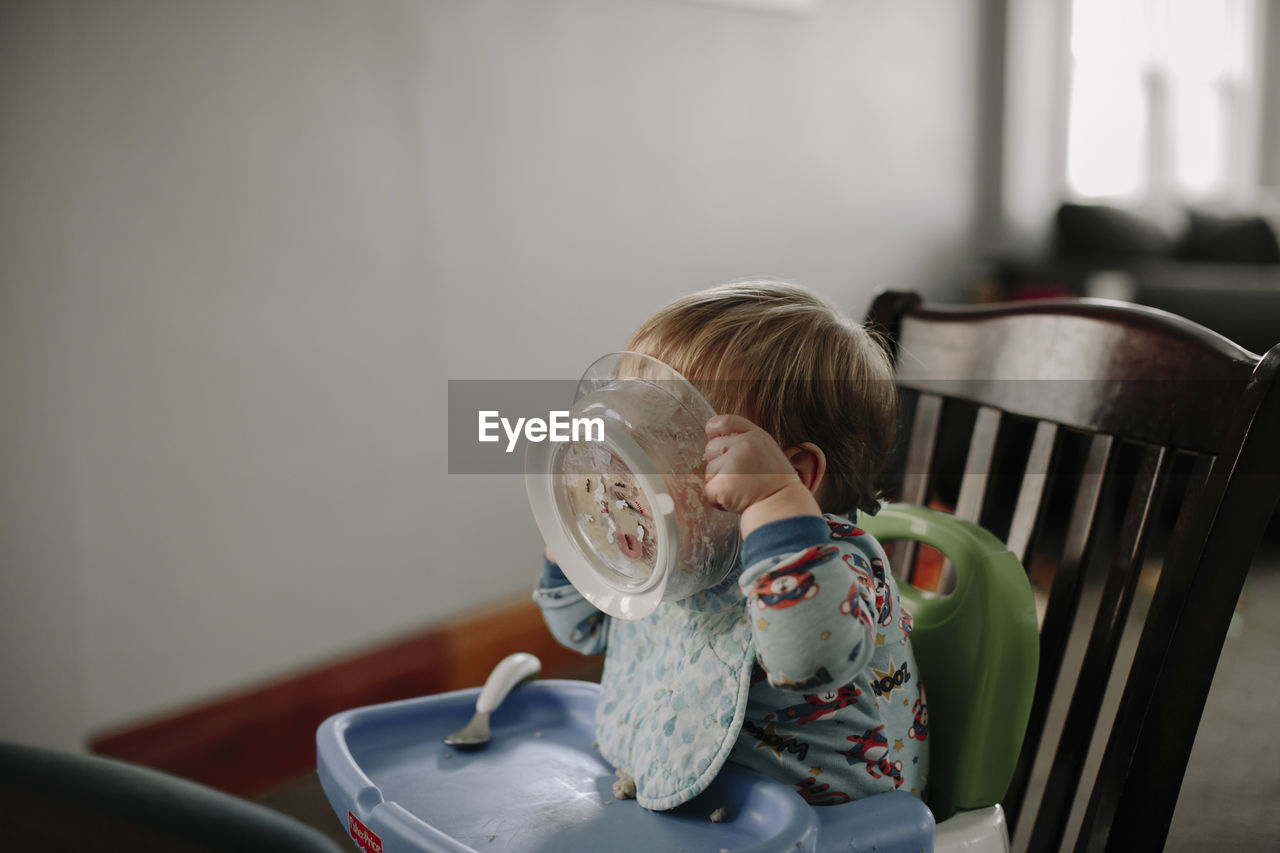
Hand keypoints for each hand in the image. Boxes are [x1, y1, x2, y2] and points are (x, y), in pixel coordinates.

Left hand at [703, 414, 821, 535]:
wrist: (782, 507)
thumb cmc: (774, 483)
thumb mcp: (766, 452)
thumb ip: (744, 443)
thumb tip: (714, 438)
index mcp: (755, 436)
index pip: (724, 422)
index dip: (714, 429)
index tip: (713, 437)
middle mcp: (743, 446)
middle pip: (711, 449)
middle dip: (719, 464)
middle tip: (740, 477)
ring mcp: (732, 464)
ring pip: (709, 472)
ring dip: (719, 484)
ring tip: (741, 490)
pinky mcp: (723, 484)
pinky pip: (709, 491)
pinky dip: (718, 500)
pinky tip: (736, 501)